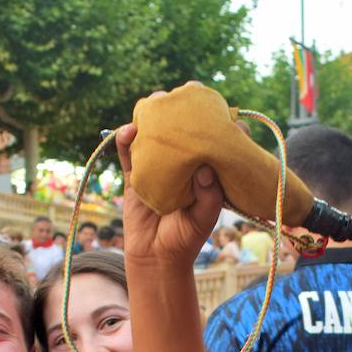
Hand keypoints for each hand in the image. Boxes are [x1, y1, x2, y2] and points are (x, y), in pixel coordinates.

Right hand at [115, 118, 222, 270]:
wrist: (156, 257)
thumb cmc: (186, 238)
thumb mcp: (204, 219)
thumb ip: (209, 196)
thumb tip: (205, 168)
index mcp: (204, 170)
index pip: (215, 139)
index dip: (221, 123)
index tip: (226, 113)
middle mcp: (182, 162)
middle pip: (182, 127)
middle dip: (184, 107)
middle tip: (186, 93)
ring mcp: (157, 165)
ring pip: (154, 133)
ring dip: (153, 115)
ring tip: (156, 104)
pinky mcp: (135, 174)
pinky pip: (128, 153)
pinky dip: (125, 139)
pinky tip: (128, 130)